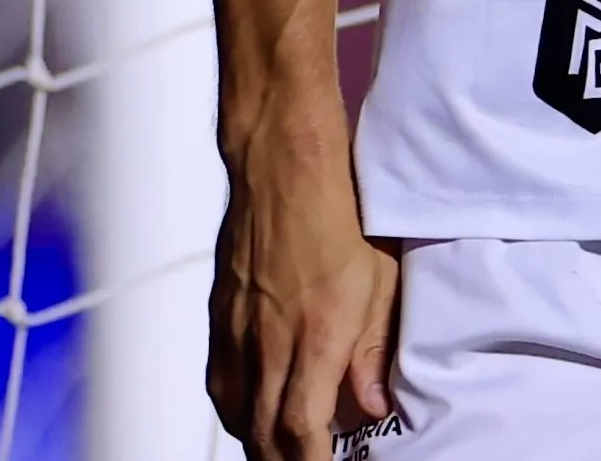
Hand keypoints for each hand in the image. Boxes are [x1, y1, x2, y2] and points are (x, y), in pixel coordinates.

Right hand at [207, 136, 400, 460]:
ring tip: (281, 451)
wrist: (283, 168)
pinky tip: (250, 413)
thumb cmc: (338, 214)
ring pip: (237, 413)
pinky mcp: (220, 318)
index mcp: (315, 338)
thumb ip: (373, 351)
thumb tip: (372, 406)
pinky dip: (235, 409)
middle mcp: (269, 343)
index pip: (301, 430)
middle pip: (263, 434)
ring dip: (258, 441)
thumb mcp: (380, 283)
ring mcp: (237, 332)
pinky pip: (220, 383)